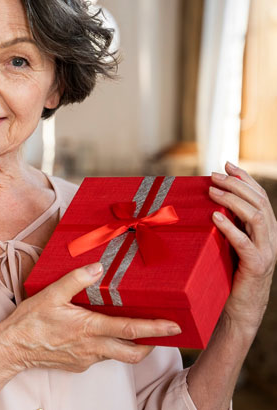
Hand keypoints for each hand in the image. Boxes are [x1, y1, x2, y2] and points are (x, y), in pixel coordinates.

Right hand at [0, 263, 180, 372]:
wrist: (12, 348)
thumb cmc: (30, 321)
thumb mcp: (51, 294)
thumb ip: (76, 279)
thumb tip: (98, 267)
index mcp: (89, 328)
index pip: (130, 329)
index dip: (155, 329)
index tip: (174, 326)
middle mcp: (92, 347)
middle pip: (133, 353)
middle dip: (151, 344)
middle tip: (161, 333)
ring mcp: (86, 358)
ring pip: (116, 355)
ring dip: (128, 345)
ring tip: (131, 330)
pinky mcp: (78, 364)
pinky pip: (99, 356)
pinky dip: (106, 346)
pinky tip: (97, 334)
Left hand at [209, 162, 276, 332]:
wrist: (239, 310)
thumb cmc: (228, 275)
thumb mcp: (227, 244)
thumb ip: (224, 225)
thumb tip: (204, 203)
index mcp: (264, 229)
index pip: (259, 196)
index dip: (244, 178)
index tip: (226, 163)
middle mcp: (269, 237)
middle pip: (259, 201)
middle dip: (236, 184)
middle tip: (213, 175)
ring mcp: (266, 251)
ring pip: (256, 217)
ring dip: (233, 200)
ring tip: (212, 191)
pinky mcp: (256, 266)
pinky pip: (246, 243)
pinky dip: (230, 228)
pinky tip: (214, 217)